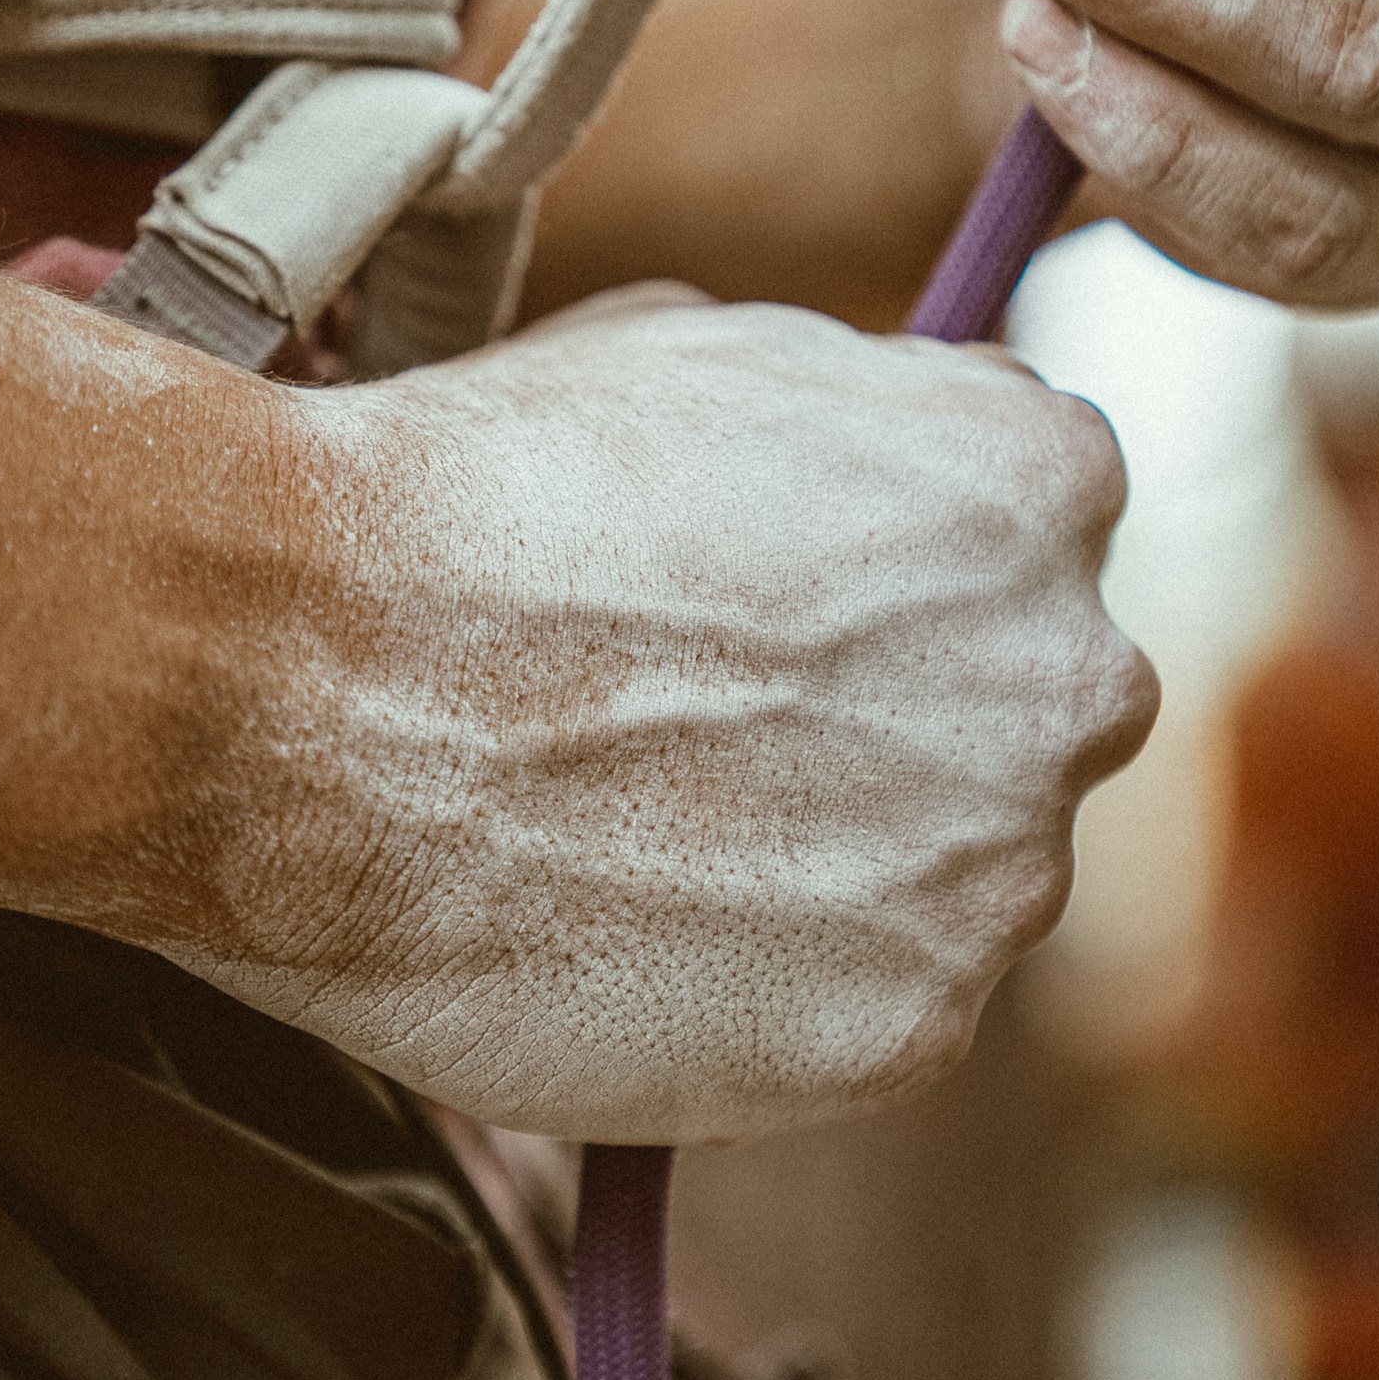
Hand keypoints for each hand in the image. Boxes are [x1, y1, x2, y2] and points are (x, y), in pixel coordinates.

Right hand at [187, 289, 1152, 1141]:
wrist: (312, 674)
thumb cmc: (480, 493)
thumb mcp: (704, 354)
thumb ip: (862, 428)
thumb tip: (881, 479)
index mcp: (1041, 476)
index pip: (1042, 533)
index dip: (910, 574)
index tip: (804, 614)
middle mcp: (1066, 672)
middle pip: (1029, 713)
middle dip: (914, 725)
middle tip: (728, 738)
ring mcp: (999, 864)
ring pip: (960, 876)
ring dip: (848, 866)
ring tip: (648, 836)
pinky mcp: (908, 1026)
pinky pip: (875, 1011)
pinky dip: (780, 991)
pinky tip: (640, 926)